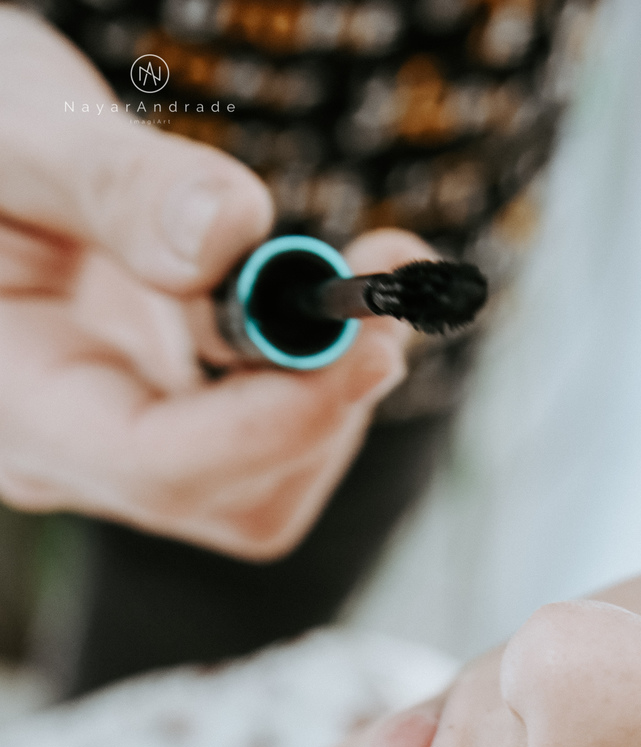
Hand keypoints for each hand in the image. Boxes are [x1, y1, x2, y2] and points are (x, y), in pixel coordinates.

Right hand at [0, 12, 415, 557]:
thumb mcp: (18, 135)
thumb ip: (117, 185)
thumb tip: (231, 238)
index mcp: (14, 408)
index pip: (163, 469)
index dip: (281, 418)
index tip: (370, 340)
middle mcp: (68, 460)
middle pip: (238, 497)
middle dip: (326, 398)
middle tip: (383, 277)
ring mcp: (120, 456)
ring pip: (270, 485)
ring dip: (332, 385)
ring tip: (348, 269)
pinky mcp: (168, 430)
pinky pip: (269, 442)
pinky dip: (320, 374)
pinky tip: (323, 290)